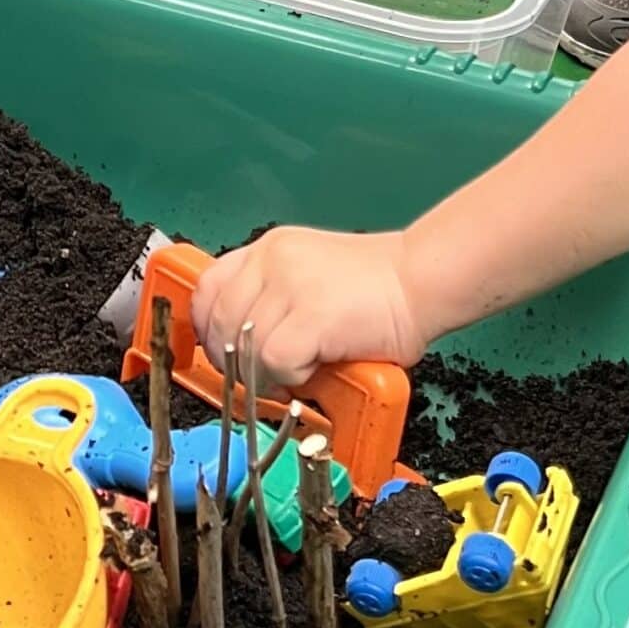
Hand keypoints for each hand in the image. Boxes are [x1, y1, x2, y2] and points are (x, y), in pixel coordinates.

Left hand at [192, 227, 429, 387]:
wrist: (422, 281)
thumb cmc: (377, 289)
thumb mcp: (309, 278)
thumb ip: (272, 299)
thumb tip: (236, 347)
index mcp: (268, 250)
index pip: (207, 288)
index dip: (206, 328)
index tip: (219, 353)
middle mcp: (273, 261)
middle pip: (219, 323)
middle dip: (234, 363)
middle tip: (262, 378)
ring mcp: (291, 285)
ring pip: (246, 348)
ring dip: (269, 374)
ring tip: (299, 373)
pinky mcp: (312, 315)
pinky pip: (275, 360)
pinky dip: (292, 376)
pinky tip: (316, 369)